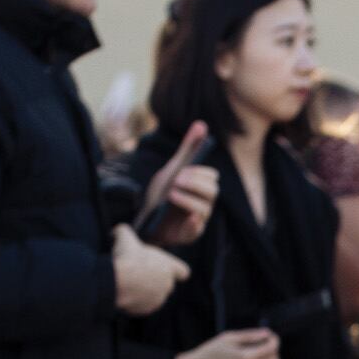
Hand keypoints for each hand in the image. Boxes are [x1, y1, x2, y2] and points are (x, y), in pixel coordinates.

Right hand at [112, 225, 189, 315]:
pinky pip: (142, 305)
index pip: (183, 272)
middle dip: (156, 279)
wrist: (117, 282)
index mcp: (169, 268)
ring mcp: (158, 300)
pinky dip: (135, 301)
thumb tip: (119, 230)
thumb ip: (126, 232)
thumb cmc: (125, 257)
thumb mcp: (124, 236)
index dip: (175, 269)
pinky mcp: (146, 310)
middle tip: (140, 272)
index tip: (166, 268)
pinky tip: (125, 293)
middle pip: (167, 284)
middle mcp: (167, 286)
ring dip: (145, 291)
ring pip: (154, 296)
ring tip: (130, 282)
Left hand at [141, 120, 219, 246]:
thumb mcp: (173, 168)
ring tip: (171, 194)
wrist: (145, 218)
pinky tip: (187, 216)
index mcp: (202, 188)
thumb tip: (202, 123)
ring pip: (204, 209)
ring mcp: (198, 220)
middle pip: (212, 192)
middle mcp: (204, 204)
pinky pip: (197, 230)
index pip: (212, 177)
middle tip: (176, 180)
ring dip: (188, 200)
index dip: (198, 172)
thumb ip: (188, 149)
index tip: (181, 170)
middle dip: (194, 184)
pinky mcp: (189, 235)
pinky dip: (193, 224)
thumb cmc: (162, 194)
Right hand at [173, 330, 281, 358]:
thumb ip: (250, 336)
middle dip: (273, 353)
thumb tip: (268, 333)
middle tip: (265, 345)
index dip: (274, 341)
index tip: (272, 337)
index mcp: (244, 357)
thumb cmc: (211, 351)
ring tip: (236, 356)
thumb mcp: (229, 338)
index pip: (271, 349)